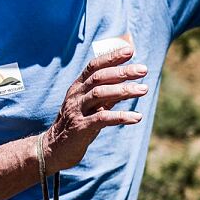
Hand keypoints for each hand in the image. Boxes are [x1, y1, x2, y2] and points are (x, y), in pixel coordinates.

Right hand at [42, 46, 148, 170]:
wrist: (54, 149)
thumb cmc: (78, 123)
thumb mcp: (92, 105)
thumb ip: (108, 93)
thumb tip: (129, 80)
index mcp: (78, 87)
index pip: (94, 66)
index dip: (111, 57)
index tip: (130, 50)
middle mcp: (76, 95)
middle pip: (100, 77)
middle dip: (123, 71)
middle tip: (144, 69)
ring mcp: (77, 111)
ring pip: (100, 94)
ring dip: (124, 90)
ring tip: (144, 89)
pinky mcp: (81, 128)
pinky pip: (102, 119)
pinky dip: (121, 116)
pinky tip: (137, 117)